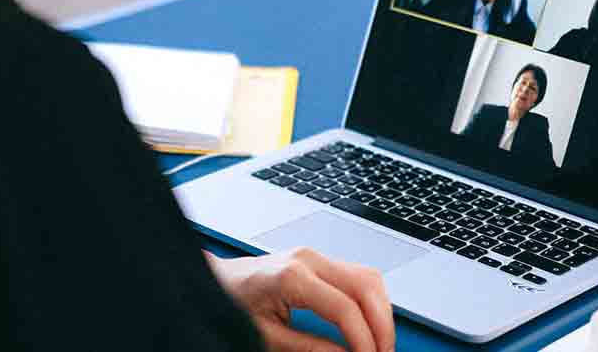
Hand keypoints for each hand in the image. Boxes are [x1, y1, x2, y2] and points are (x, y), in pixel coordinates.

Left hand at [205, 247, 393, 351]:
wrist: (215, 280)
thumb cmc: (232, 304)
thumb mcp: (268, 336)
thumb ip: (309, 349)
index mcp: (292, 277)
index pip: (345, 308)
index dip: (364, 340)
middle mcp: (308, 259)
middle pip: (366, 287)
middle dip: (382, 325)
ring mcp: (315, 255)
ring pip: (368, 277)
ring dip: (381, 311)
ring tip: (379, 343)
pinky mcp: (318, 260)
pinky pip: (358, 275)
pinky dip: (370, 300)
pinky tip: (368, 323)